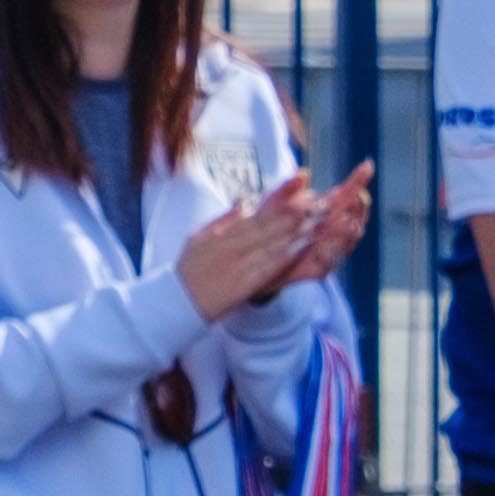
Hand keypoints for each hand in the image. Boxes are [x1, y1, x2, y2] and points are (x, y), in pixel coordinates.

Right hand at [174, 176, 330, 317]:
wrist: (177, 301)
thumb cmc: (188, 270)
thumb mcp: (198, 237)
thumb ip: (223, 219)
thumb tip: (242, 201)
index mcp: (222, 234)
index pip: (257, 216)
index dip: (281, 204)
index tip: (301, 194)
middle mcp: (231, 247)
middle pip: (267, 228)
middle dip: (293, 215)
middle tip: (316, 204)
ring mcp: (237, 266)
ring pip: (270, 246)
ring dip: (294, 234)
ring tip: (315, 223)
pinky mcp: (242, 285)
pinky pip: (266, 270)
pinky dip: (283, 259)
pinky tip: (300, 250)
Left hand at [273, 162, 378, 288]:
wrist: (251, 261)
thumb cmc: (265, 227)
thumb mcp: (273, 204)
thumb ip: (287, 189)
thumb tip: (303, 173)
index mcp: (323, 213)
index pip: (346, 195)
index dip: (357, 181)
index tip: (366, 165)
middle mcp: (329, 232)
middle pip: (353, 219)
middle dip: (358, 208)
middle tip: (358, 195)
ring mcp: (325, 251)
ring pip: (345, 242)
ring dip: (349, 232)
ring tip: (349, 220)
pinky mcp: (314, 270)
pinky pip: (326, 263)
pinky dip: (330, 253)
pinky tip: (329, 247)